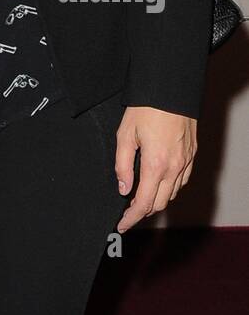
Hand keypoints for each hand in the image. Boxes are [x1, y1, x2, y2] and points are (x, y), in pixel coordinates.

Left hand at [114, 106, 196, 232]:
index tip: (122, 225)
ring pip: (172, 194)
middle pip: (160, 203)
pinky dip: (170, 188)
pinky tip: (159, 183)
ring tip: (140, 197)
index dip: (131, 218)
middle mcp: (175, 167)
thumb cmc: (146, 108)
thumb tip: (123, 188)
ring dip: (157, 200)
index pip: (144, 203)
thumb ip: (122, 165)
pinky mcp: (192, 154)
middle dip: (143, 211)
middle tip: (127, 212)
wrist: (170, 88)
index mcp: (156, 164)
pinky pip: (182, 180)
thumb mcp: (124, 135)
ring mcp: (186, 162)